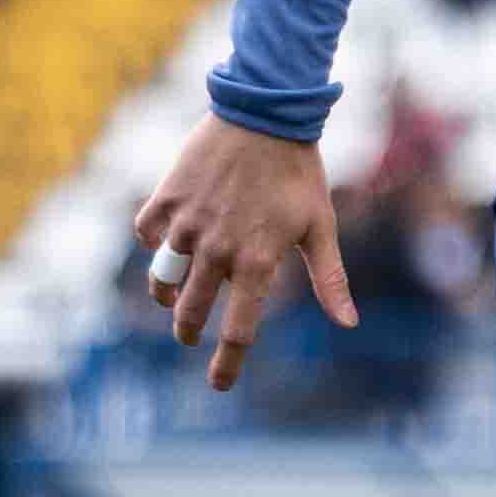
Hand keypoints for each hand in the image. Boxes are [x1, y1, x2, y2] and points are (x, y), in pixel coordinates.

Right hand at [130, 115, 351, 390]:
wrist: (266, 111)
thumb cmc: (299, 171)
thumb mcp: (320, 226)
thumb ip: (330, 279)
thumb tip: (349, 324)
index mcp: (257, 261)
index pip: (237, 331)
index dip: (226, 364)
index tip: (218, 385)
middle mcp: (217, 249)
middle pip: (190, 312)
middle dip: (188, 330)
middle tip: (189, 334)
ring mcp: (187, 223)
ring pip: (162, 278)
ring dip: (166, 293)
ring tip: (172, 295)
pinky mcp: (166, 198)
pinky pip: (146, 234)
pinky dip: (153, 243)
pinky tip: (166, 241)